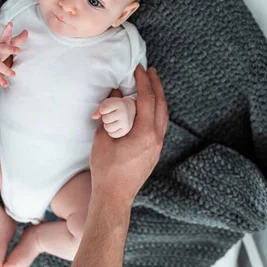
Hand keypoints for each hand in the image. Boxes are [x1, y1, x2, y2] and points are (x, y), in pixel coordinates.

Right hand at [0, 22, 27, 87]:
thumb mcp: (7, 42)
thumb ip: (18, 39)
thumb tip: (27, 31)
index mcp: (1, 42)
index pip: (5, 35)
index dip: (8, 30)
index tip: (10, 24)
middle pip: (3, 49)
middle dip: (10, 49)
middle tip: (18, 50)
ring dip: (5, 69)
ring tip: (14, 74)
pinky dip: (0, 80)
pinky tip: (6, 84)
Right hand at [90, 66, 168, 208]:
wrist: (114, 197)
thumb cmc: (105, 170)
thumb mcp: (103, 138)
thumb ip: (110, 114)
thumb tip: (115, 95)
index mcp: (144, 133)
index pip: (147, 99)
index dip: (143, 81)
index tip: (138, 69)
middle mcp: (156, 138)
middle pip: (161, 104)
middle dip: (156, 85)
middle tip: (150, 71)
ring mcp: (158, 146)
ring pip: (164, 115)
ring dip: (158, 98)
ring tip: (152, 85)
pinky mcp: (155, 152)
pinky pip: (161, 125)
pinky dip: (157, 111)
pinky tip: (150, 108)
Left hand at [92, 97, 135, 138]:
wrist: (131, 109)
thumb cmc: (115, 106)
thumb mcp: (107, 103)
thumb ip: (99, 109)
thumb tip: (93, 117)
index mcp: (119, 104)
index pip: (103, 109)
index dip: (102, 110)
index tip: (107, 109)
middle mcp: (123, 113)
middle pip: (105, 119)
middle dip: (105, 118)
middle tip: (110, 116)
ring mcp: (125, 122)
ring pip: (108, 128)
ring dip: (107, 125)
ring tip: (112, 122)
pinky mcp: (125, 130)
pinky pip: (112, 134)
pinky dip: (111, 132)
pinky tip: (115, 127)